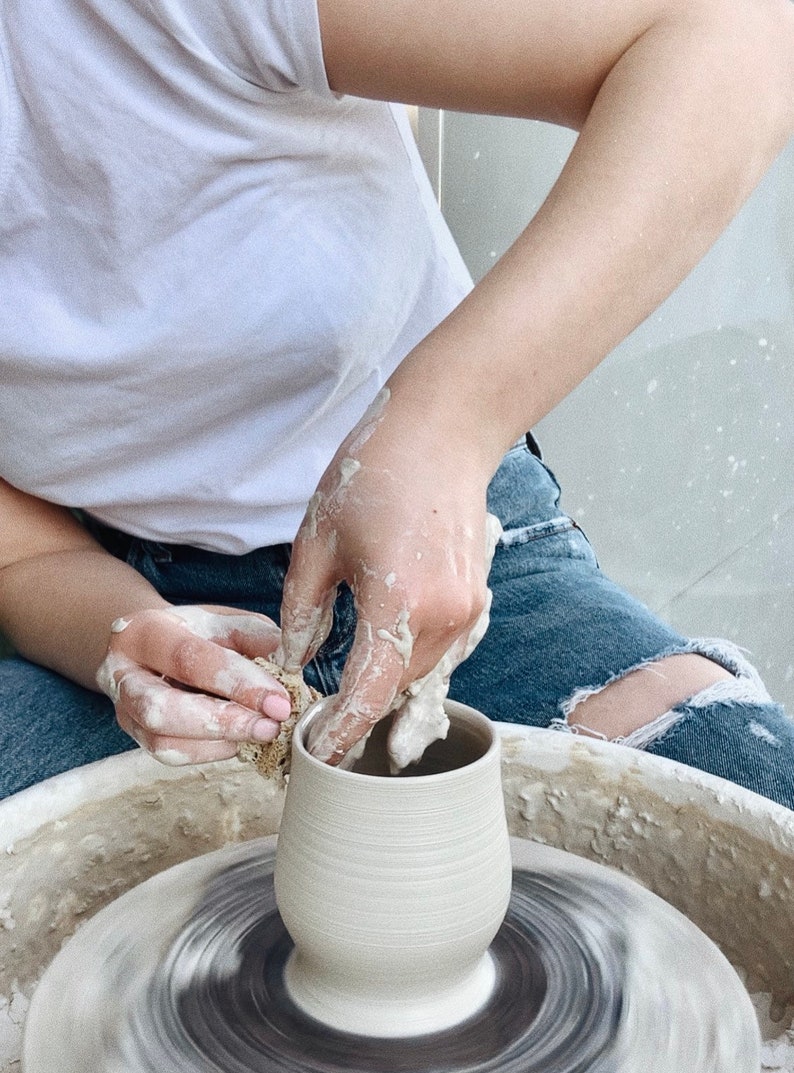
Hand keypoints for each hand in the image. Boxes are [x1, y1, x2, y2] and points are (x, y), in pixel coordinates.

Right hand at [96, 604, 292, 764]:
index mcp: (145, 631)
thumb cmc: (198, 633)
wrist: (157, 646)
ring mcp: (124, 709)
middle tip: (269, 726)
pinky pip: (170, 755)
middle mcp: (122, 672)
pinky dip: (211, 752)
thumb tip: (289, 670)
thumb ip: (256, 640)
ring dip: (218, 743)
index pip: (189, 659)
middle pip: (162, 709)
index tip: (279, 700)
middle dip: (222, 721)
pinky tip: (239, 740)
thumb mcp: (227, 622)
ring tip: (260, 734)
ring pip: (162, 742)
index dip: (238, 682)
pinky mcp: (136, 736)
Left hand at [278, 388, 499, 764]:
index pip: (369, 692)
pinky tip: (377, 650)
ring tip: (341, 688)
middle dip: (356, 707)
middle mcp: (445, 616)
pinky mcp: (475, 600)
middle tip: (315, 719)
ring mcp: (468, 609)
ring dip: (381, 682)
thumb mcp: (317, 540)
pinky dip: (404, 658)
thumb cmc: (374, 474)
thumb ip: (303, 609)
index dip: (342, 731)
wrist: (444, 434)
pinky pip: (436, 648)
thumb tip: (296, 660)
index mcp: (400, 601)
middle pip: (393, 687)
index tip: (319, 756)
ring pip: (417, 671)